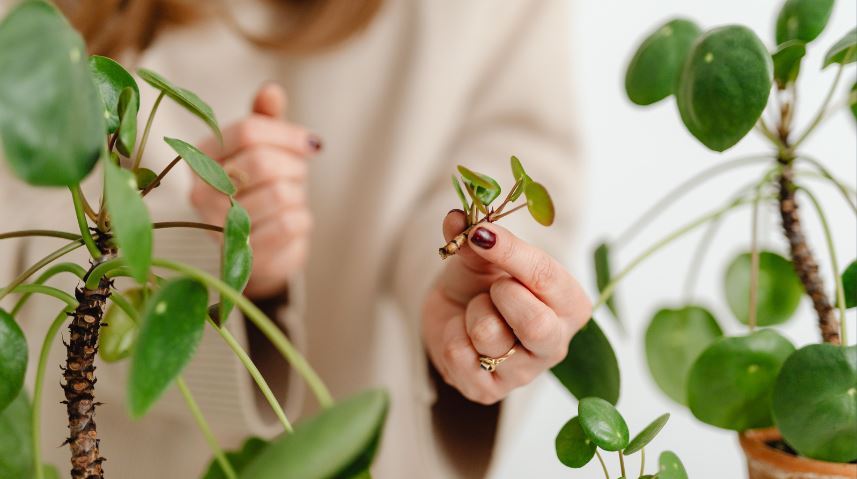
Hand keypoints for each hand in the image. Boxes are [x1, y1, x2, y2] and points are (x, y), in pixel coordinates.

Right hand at [190, 83, 319, 298]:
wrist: (261, 249)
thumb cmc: (262, 189)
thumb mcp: (264, 150)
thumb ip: (266, 120)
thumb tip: (271, 90)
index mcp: (202, 156)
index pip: (248, 131)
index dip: (288, 134)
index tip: (311, 143)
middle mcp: (201, 192)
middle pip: (262, 162)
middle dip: (294, 166)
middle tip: (298, 174)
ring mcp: (218, 226)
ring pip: (279, 194)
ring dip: (298, 194)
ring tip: (290, 198)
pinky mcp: (243, 254)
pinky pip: (288, 224)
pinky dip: (301, 219)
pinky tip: (291, 221)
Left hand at [422, 210, 591, 404]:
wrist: (453, 315)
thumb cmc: (481, 282)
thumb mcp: (482, 255)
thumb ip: (475, 239)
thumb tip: (457, 218)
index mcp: (570, 304)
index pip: (548, 278)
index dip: (511, 253)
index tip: (481, 234)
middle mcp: (555, 343)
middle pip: (536, 325)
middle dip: (502, 295)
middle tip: (492, 285)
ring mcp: (523, 373)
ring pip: (490, 337)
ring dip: (472, 313)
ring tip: (477, 311)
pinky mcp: (490, 391)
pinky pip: (461, 356)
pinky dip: (452, 335)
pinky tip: (463, 335)